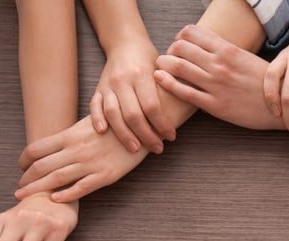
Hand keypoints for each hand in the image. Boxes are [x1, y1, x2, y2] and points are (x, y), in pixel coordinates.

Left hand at [15, 115, 148, 203]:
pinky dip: (65, 195)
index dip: (23, 160)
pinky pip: (81, 188)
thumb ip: (72, 135)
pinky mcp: (106, 175)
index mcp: (70, 135)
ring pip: (55, 179)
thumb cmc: (117, 123)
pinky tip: (54, 200)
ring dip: (36, 189)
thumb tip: (56, 144)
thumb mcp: (90, 122)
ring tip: (24, 198)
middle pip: (41, 166)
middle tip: (18, 189)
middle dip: (26, 179)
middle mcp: (76, 149)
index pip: (36, 148)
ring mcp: (90, 163)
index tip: (21, 167)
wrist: (143, 126)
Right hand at [91, 39, 175, 153]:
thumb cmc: (150, 60)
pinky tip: (103, 133)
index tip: (171, 137)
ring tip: (135, 149)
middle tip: (158, 148)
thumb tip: (193, 106)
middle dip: (146, 135)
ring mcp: (108, 85)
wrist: (126, 43)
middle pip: (133, 114)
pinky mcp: (98, 88)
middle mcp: (123, 80)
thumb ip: (171, 86)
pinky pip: (95, 105)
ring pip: (113, 113)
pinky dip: (97, 119)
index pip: (152, 106)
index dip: (162, 124)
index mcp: (141, 74)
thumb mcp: (163, 68)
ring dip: (124, 134)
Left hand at [154, 26, 282, 130]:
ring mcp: (216, 85)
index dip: (180, 37)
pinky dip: (167, 83)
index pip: (191, 33)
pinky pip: (184, 92)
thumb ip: (226, 52)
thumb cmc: (265, 83)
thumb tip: (208, 46)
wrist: (282, 106)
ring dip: (164, 64)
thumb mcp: (247, 58)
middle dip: (170, 50)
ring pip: (178, 66)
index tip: (180, 45)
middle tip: (169, 58)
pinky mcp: (215, 105)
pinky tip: (160, 80)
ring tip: (161, 67)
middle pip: (180, 47)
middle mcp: (220, 64)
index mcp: (228, 50)